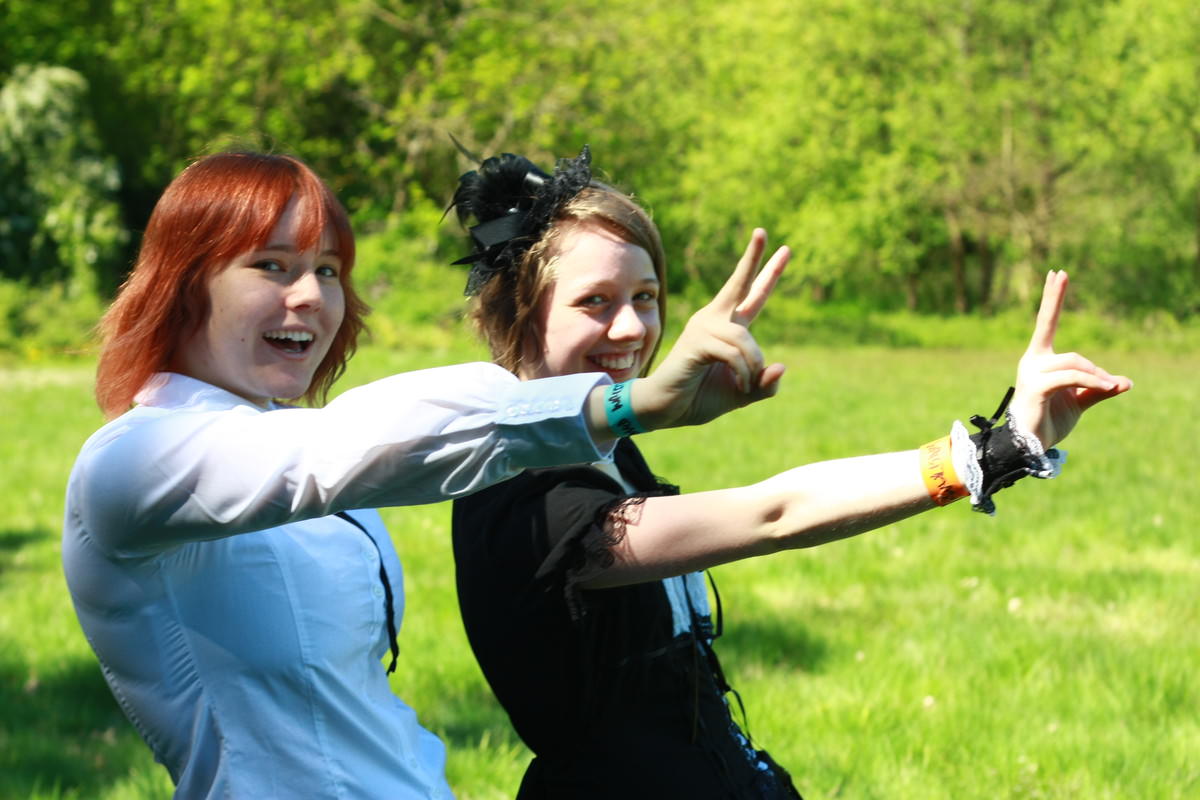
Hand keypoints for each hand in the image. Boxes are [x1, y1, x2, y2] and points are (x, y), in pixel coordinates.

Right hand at [636, 228, 789, 428]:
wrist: (666, 411)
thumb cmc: (699, 399)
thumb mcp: (742, 393)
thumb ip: (763, 385)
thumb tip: (780, 367)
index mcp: (728, 329)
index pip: (752, 295)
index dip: (768, 273)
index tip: (785, 249)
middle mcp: (715, 321)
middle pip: (740, 285)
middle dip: (756, 259)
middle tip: (768, 235)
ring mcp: (704, 328)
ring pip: (744, 338)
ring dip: (752, 366)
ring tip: (744, 385)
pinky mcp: (696, 341)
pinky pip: (733, 353)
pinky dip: (742, 372)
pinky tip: (738, 384)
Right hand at [1009, 270, 1131, 447]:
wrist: (1028, 445)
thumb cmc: (1048, 421)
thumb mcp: (1079, 401)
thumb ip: (1099, 388)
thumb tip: (1126, 382)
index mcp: (1040, 359)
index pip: (1047, 322)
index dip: (1053, 298)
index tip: (1058, 273)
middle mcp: (1032, 361)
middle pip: (1065, 346)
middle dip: (1078, 341)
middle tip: (1085, 326)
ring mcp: (1031, 373)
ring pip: (1074, 363)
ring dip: (1097, 376)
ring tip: (1111, 387)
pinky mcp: (1036, 386)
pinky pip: (1071, 377)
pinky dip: (1093, 381)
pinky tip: (1108, 386)